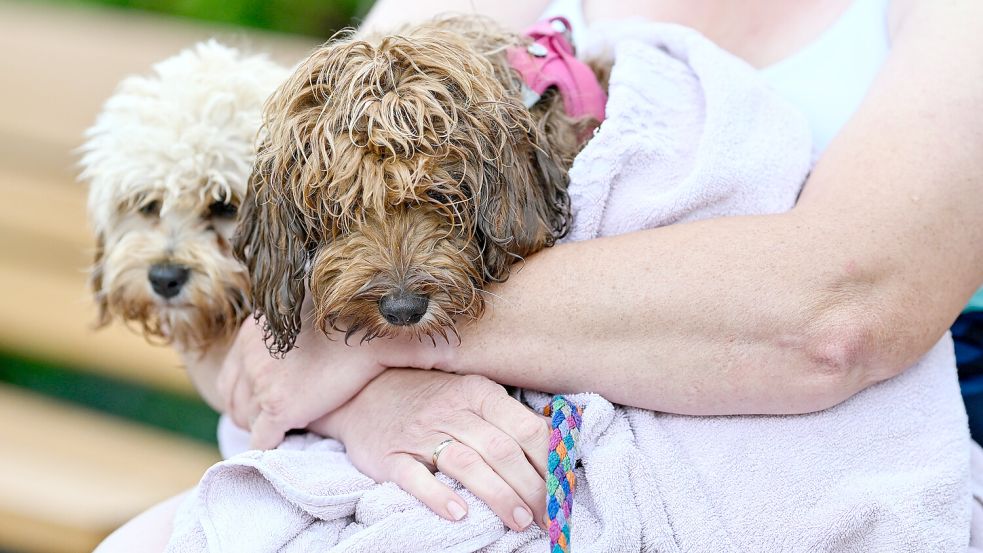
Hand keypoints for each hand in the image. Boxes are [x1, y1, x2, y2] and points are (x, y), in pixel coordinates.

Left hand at [217, 316, 386, 448]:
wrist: (366, 332)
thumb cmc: (349, 324)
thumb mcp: (303, 319)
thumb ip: (286, 337)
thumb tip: (289, 354)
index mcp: (252, 335)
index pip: (230, 378)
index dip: (244, 397)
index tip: (262, 405)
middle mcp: (249, 357)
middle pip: (234, 401)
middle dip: (250, 415)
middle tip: (270, 424)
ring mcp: (262, 384)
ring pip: (247, 422)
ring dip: (261, 430)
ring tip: (283, 433)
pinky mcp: (279, 407)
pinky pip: (261, 440)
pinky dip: (270, 448)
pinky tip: (284, 447)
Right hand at [311, 369, 549, 531]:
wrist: (365, 393)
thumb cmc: (430, 398)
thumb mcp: (471, 394)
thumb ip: (510, 416)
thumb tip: (559, 442)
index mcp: (478, 393)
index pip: (525, 427)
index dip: (549, 461)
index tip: (563, 489)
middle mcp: (451, 411)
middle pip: (501, 449)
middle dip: (529, 486)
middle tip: (545, 515)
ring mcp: (419, 434)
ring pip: (467, 464)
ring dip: (497, 495)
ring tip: (517, 521)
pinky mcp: (390, 457)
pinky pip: (416, 478)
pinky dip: (439, 496)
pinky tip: (459, 514)